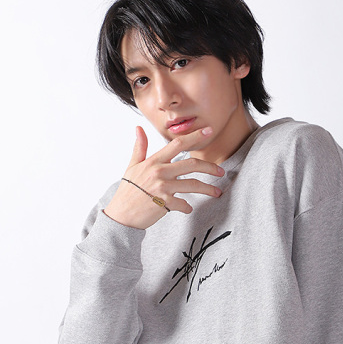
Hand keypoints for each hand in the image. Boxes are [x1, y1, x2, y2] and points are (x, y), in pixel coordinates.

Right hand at [103, 125, 224, 229]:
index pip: (178, 144)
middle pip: (191, 164)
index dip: (195, 136)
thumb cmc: (127, 191)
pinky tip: (188, 208)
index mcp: (154, 161)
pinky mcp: (164, 203)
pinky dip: (187, 207)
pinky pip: (183, 204)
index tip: (208, 131)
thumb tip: (138, 128)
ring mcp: (162, 188)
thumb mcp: (132, 166)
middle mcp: (159, 172)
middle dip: (210, 167)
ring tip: (216, 193)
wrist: (121, 215)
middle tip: (221, 171)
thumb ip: (140, 148)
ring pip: (192, 185)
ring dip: (207, 189)